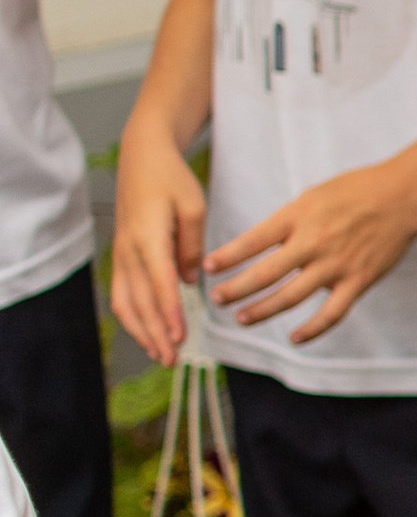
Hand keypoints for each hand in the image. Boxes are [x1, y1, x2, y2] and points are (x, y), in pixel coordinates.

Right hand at [110, 128, 206, 365]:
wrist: (141, 158)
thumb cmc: (170, 179)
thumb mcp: (194, 206)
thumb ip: (192, 246)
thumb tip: (187, 282)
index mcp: (148, 237)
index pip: (160, 283)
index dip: (169, 313)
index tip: (180, 336)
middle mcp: (129, 250)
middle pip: (139, 301)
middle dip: (155, 333)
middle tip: (172, 359)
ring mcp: (121, 254)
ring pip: (125, 302)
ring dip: (142, 331)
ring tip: (160, 354)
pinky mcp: (122, 256)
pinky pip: (123, 293)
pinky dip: (134, 317)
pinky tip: (149, 333)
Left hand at [203, 157, 416, 340]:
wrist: (403, 196)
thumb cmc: (357, 190)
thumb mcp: (313, 194)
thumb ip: (289, 220)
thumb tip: (262, 243)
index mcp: (299, 215)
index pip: (253, 240)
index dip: (227, 257)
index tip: (207, 268)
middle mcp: (313, 242)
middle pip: (265, 274)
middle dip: (235, 289)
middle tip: (216, 298)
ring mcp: (336, 265)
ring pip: (290, 296)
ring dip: (262, 310)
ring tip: (241, 318)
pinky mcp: (358, 281)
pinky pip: (331, 314)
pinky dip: (311, 330)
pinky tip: (294, 338)